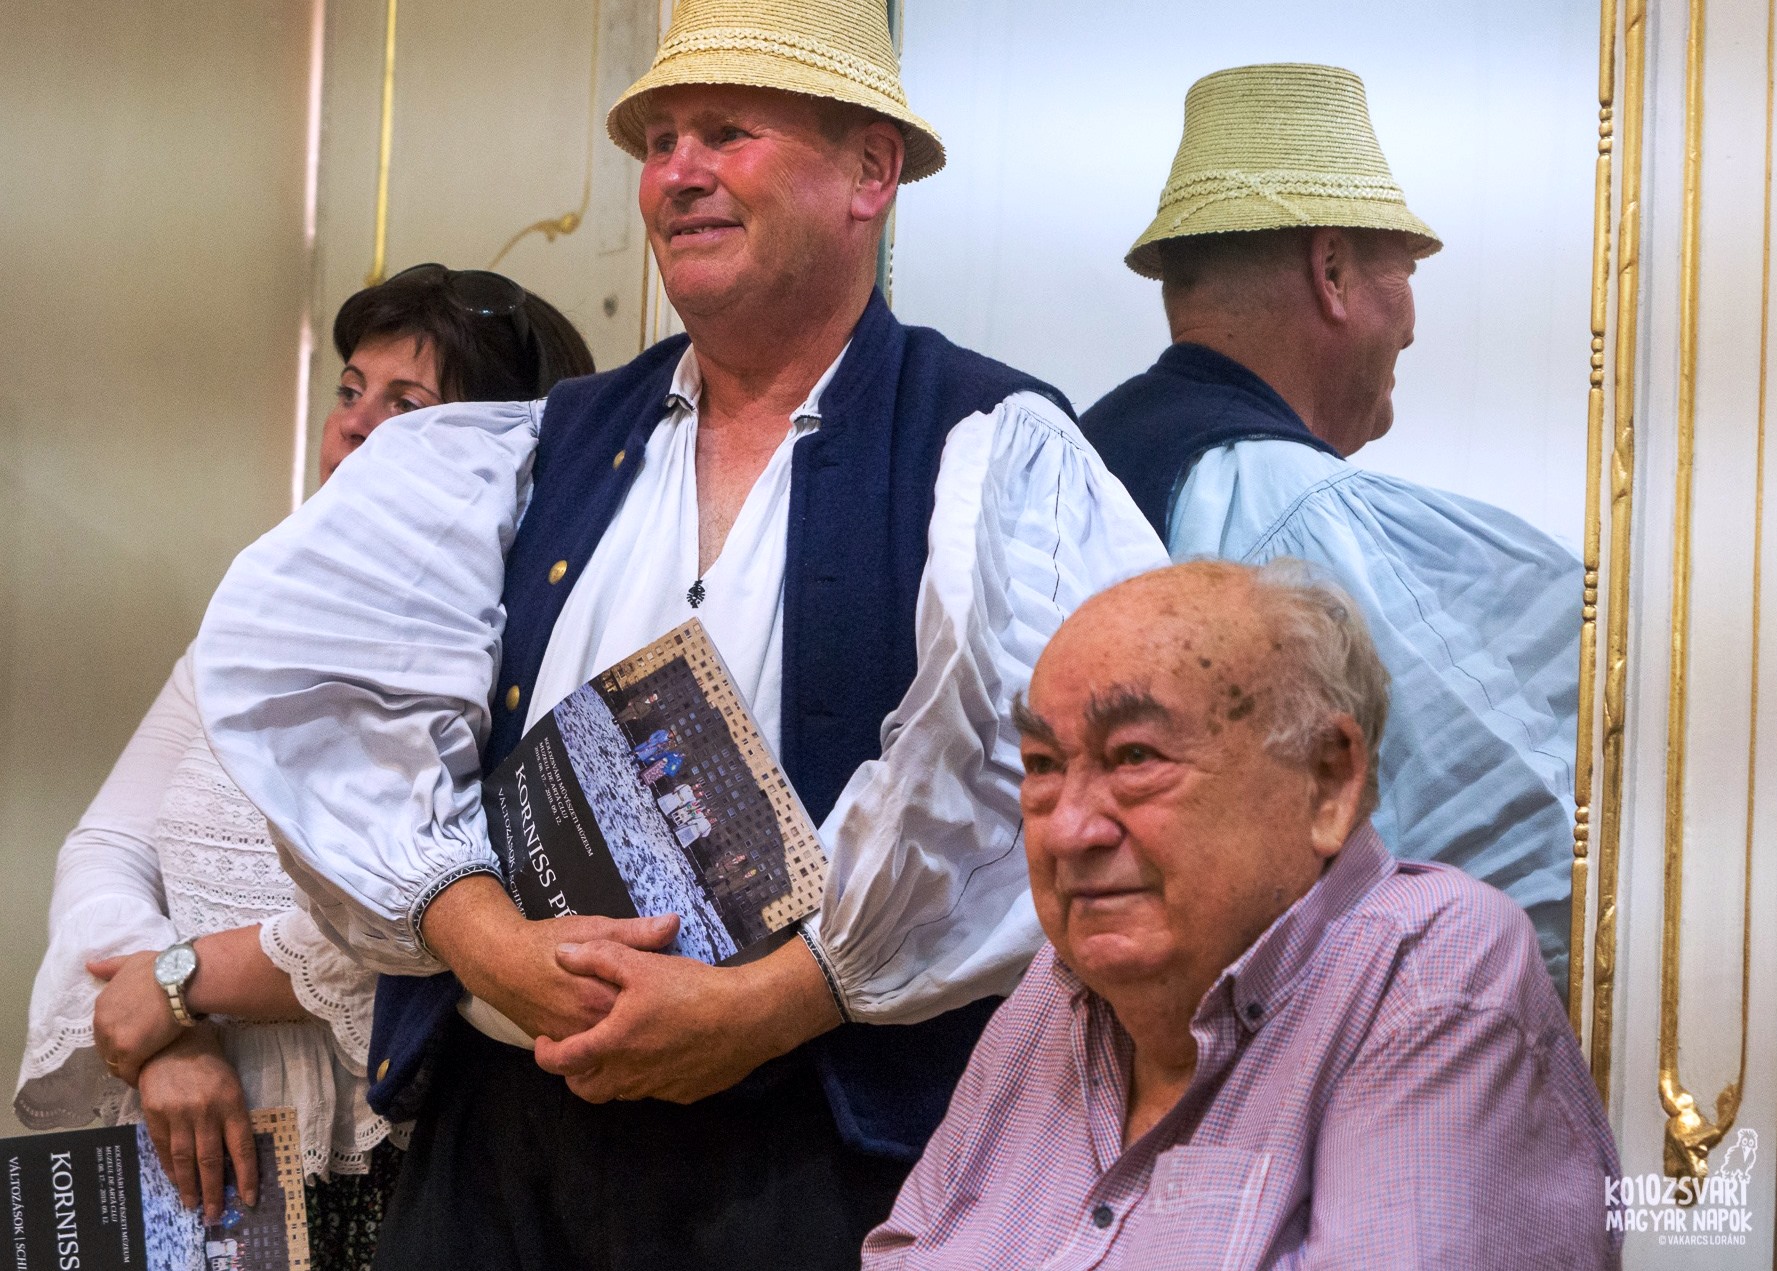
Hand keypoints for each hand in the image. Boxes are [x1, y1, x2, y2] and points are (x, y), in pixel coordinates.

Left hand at [88, 950, 180, 1085]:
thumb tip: (89, 966)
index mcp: (102, 1004)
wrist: (180, 980)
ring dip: (126, 1067)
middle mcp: (102, 1023)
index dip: (118, 1035)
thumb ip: (110, 967)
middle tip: (139, 1055)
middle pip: (105, 1048)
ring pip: (114, 1063)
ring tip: (142, 1068)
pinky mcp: (130, 1053)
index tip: (132, 1037)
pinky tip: (144, 1079)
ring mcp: (114, 1039)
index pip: (102, 1029)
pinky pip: (128, 1073)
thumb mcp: (131, 961)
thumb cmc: (161, 968)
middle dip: (119, 1053)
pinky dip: (134, 1077)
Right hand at [136, 1025, 258, 1223]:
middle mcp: (206, 1111)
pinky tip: (176, 1183)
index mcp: (231, 1101)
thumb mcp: (230, 1082)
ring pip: (186, 1160)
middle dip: (215, 1191)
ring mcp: (178, 1113)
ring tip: (194, 1207)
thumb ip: (231, 1115)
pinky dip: (169, 1170)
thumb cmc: (208, 1059)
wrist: (171, 1037)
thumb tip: (234, 1154)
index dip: (246, 1176)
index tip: (248, 1199)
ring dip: (190, 1187)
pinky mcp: (155, 1113)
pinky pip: (163, 1149)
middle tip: (215, 1215)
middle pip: (212, 1160)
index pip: (241, 1147)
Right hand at [422, 874, 680, 1039]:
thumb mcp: (594, 928)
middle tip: (675, 1018)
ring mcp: (573, 1042)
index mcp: (602, 997)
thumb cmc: (547, 942)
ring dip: (634, 1044)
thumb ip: (635, 933)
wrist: (498, 963)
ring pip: (614, 1053)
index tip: (686, 1000)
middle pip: (633, 1037)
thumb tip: (673, 924)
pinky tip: (628, 1040)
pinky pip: (593, 1058)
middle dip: (655, 1030)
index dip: (671, 1007)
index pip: (648, 1012)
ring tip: (656, 1031)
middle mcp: (588, 1027)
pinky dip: (611, 1051)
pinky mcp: (561, 1048)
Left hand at [532, 934, 840, 1104]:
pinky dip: (646, 1076)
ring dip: (611, 1075)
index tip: (544, 1043)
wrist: (748, 1019)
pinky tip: (661, 1052)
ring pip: (621, 1092)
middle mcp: (630, 1075)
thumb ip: (598, 957)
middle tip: (578, 1052)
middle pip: (587, 1089)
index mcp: (612, 1044)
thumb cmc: (692, 990)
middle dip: (575, 1074)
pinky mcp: (685, 1094)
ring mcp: (658, 1088)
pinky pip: (655, 1091)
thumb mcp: (641, 964)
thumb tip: (563, 954)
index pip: (563, 1061)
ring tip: (618, 1049)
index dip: (546, 1055)